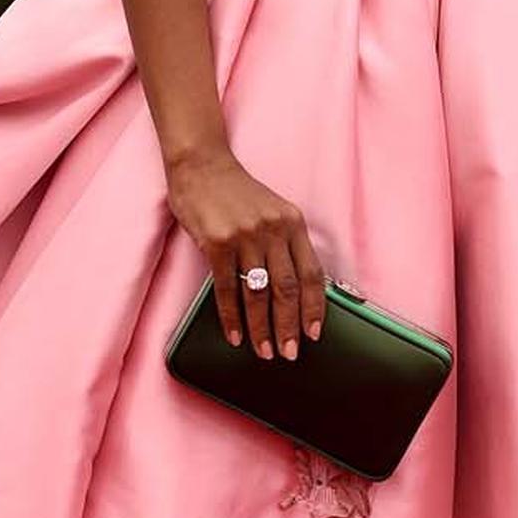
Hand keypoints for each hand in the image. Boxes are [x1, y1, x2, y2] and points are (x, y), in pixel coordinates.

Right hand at [166, 144, 327, 359]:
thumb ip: (283, 243)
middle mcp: (273, 229)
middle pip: (287, 289)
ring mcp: (245, 236)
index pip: (312, 273)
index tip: (314, 332)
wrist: (201, 165)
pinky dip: (231, 317)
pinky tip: (234, 334)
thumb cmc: (236, 192)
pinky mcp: (217, 243)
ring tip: (263, 350)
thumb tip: (292, 290)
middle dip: (290, 326)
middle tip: (289, 353)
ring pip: (259, 293)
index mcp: (292, 222)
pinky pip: (227, 289)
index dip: (315, 307)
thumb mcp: (271, 211)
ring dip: (261, 328)